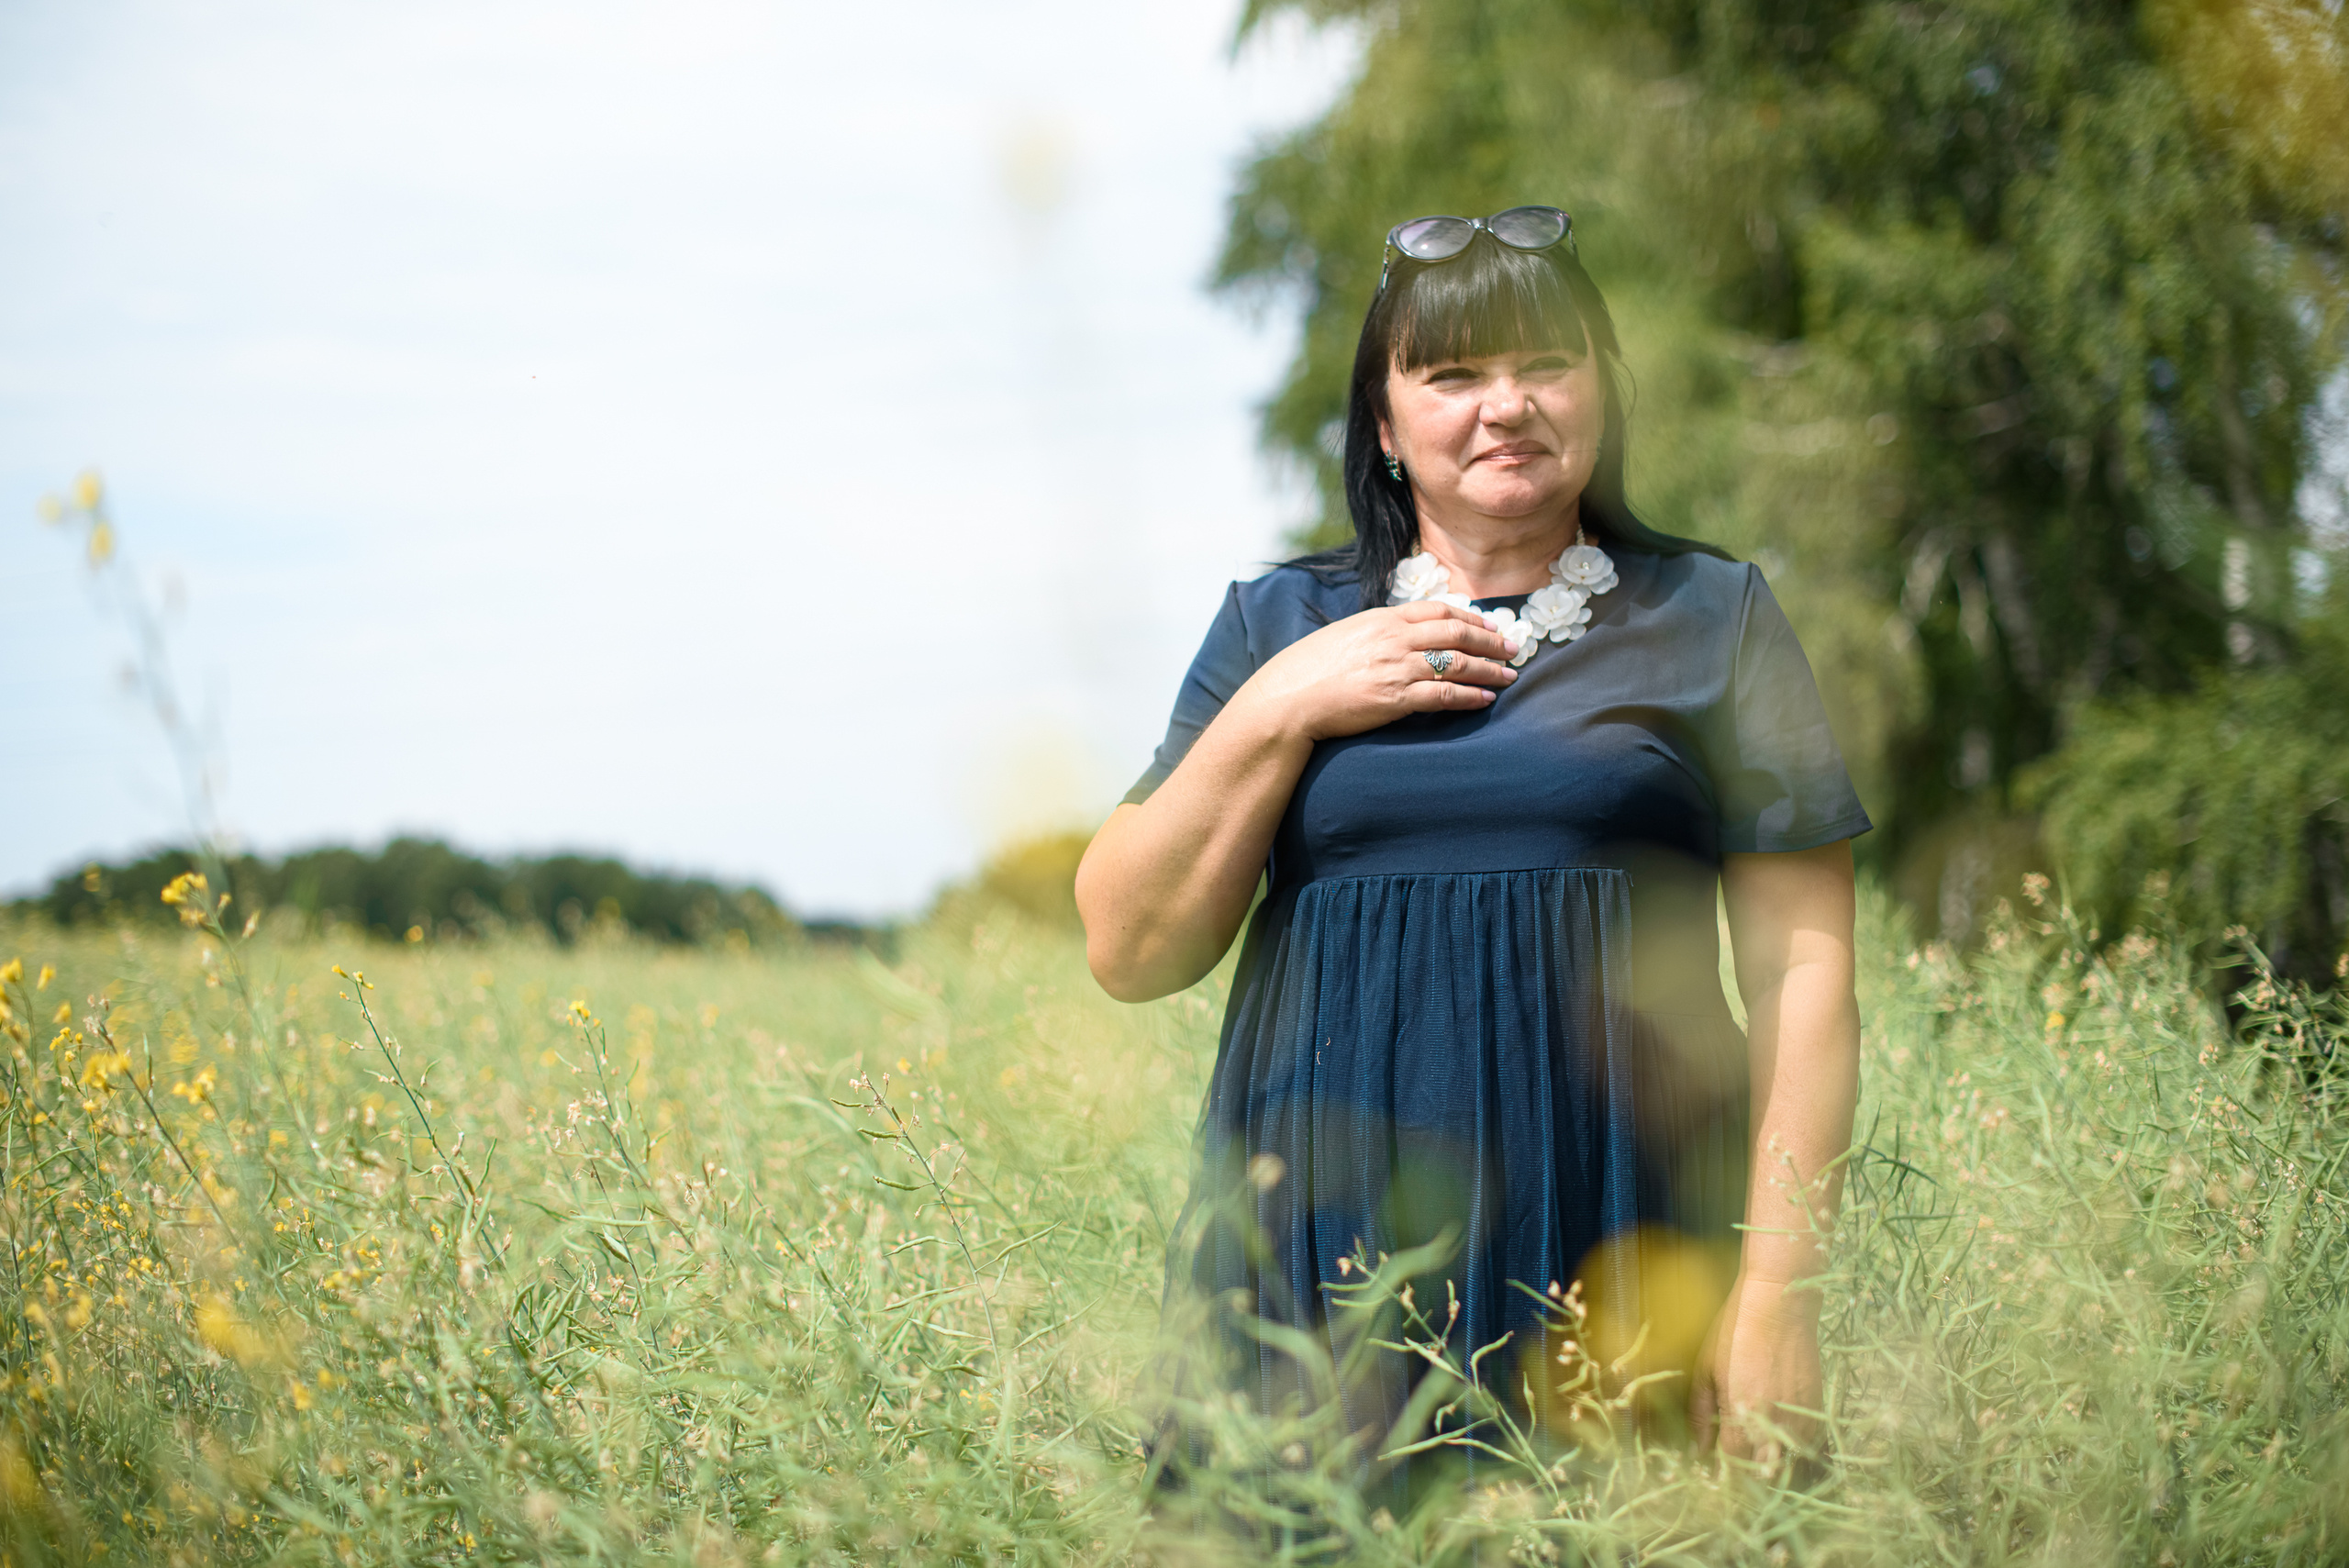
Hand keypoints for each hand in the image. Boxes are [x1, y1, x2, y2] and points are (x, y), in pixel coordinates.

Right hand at [1230, 601, 1520, 743]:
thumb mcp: (1344, 636)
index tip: (1489, 625)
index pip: (1438, 609)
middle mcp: (1394, 638)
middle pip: (1456, 633)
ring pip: (1458, 663)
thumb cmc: (1309, 670)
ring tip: (1509, 677)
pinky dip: (1470, 696)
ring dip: (1489, 670)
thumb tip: (1400, 635)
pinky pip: (1445, 694)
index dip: (1470, 617)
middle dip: (1490, 641)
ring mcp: (1397, 667)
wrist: (1289, 699)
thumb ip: (1376, 632)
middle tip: (1513, 648)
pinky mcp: (1396, 698)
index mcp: (1382, 618)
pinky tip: (1485, 699)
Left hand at [1690, 1275, 1822, 1472]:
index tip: (1713, 1476)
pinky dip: (1790, 1449)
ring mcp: (1800, 1417)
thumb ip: (1700, 1414)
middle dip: (1746, 1477)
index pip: (1732, 1465)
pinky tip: (1776, 1437)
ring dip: (1770, 1465)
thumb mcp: (1706, 1369)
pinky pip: (1805, 1445)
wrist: (1780, 1304)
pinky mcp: (1817, 1409)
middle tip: (1732, 1467)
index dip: (1721, 1474)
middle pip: (1762, 1473)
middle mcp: (1774, 1422)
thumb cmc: (1734, 1331)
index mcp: (1741, 1413)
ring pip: (1787, 1463)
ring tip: (1753, 1453)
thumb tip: (1696, 1450)